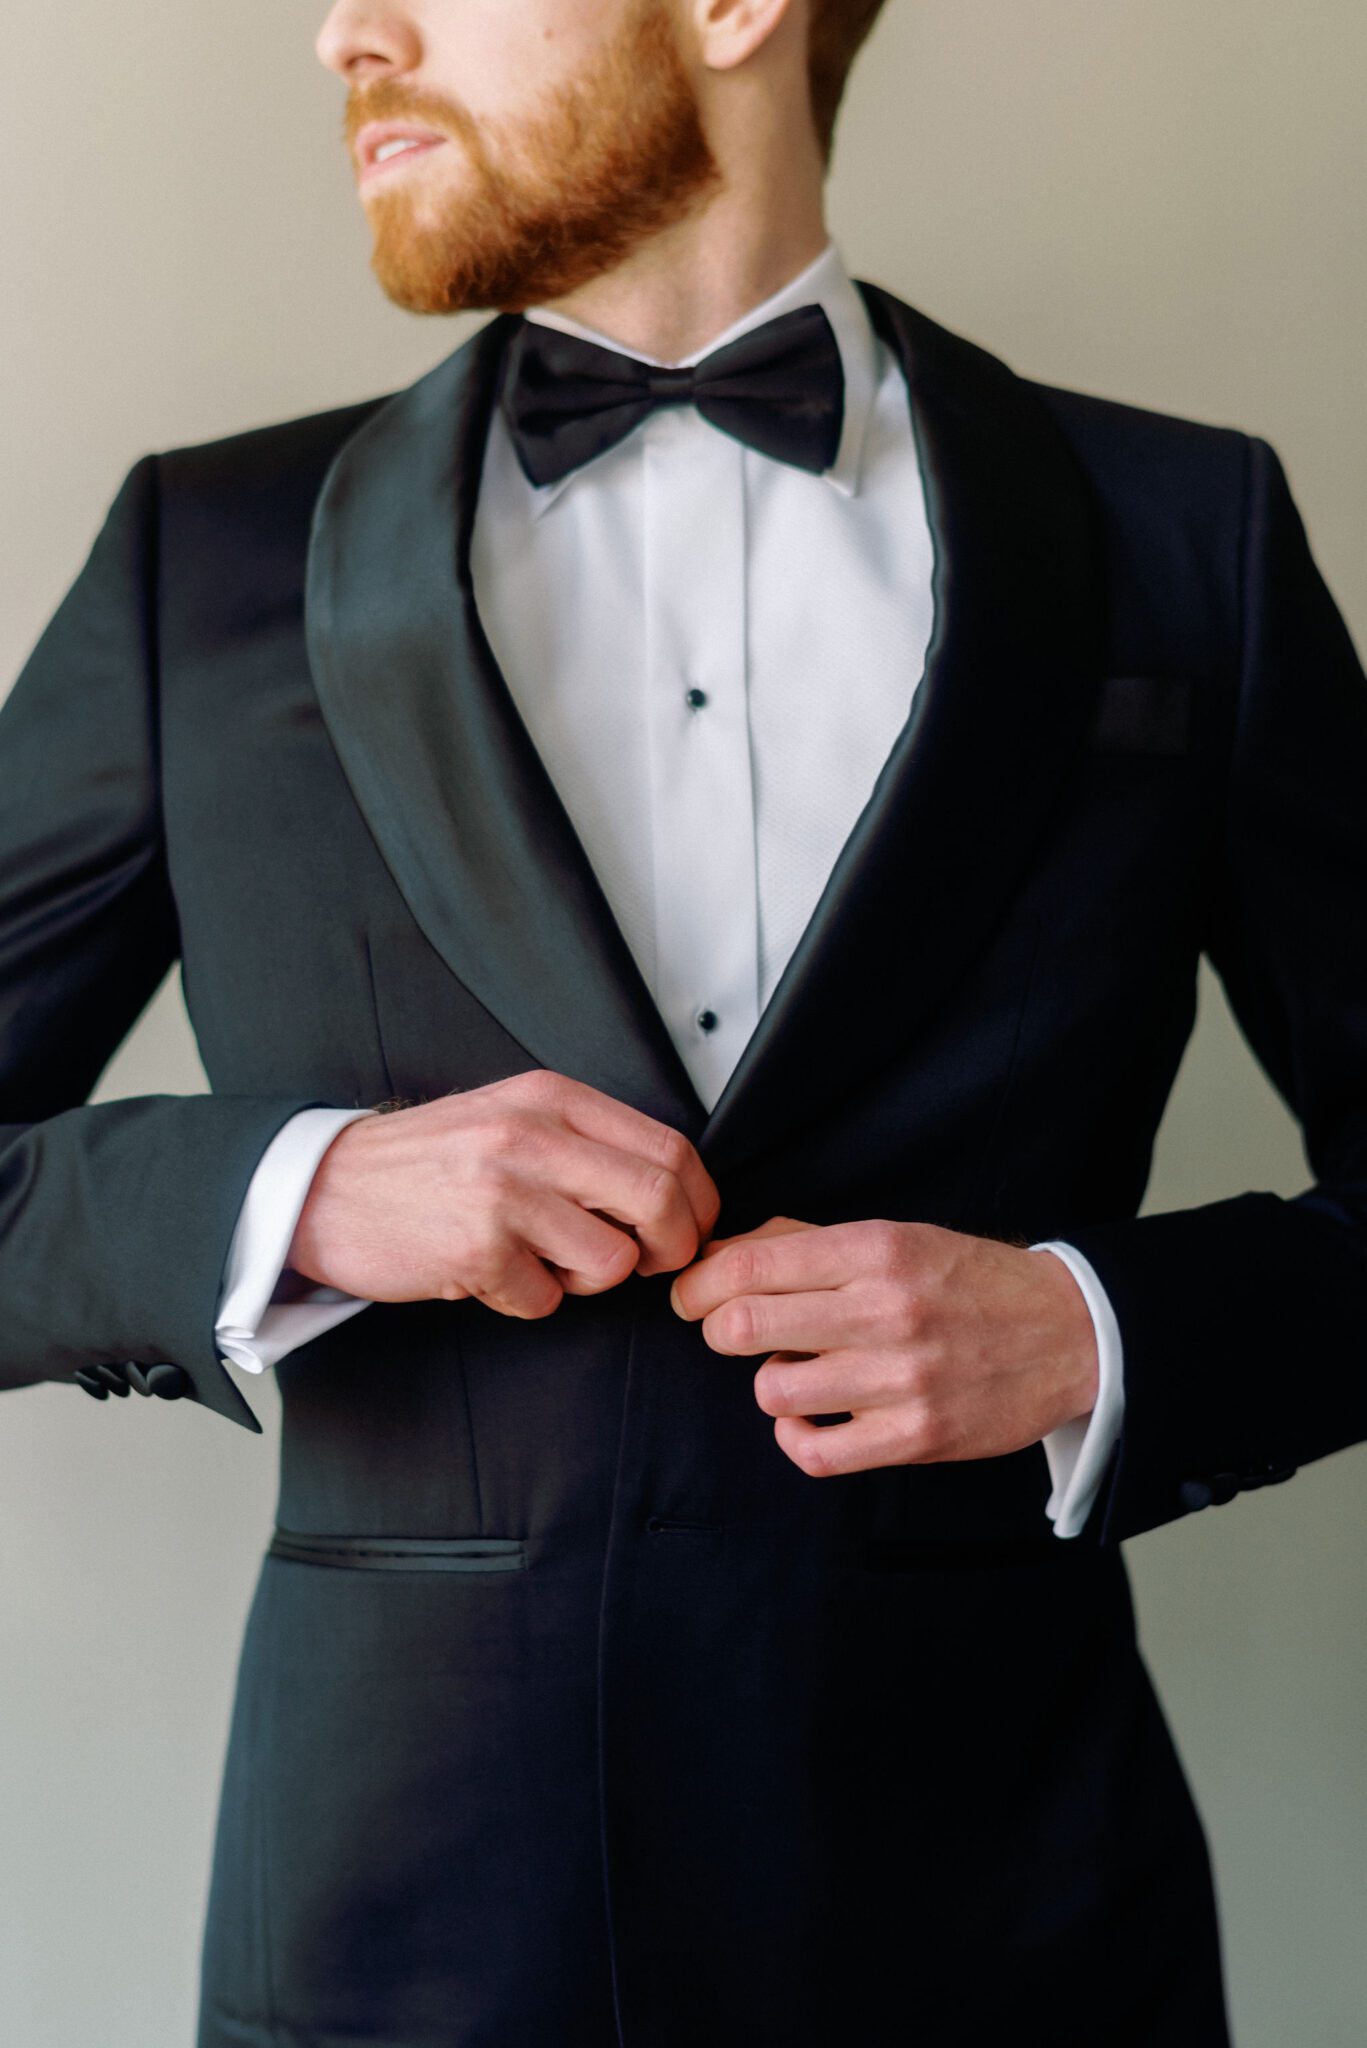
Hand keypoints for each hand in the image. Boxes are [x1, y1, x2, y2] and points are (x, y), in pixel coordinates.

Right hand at [287, 1070, 719, 1317]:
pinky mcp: (477, 1249)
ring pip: (612, 1261)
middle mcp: (532, 1136)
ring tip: (545, 1262)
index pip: (670, 1148)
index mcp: (551, 1098)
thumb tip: (672, 1191)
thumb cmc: (428, 1163)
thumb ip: (585, 1143)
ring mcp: (504, 1192)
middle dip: (673, 1247)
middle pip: (660, 1199)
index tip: (691, 1229)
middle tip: (653, 1265)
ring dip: (590, 1281)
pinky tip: (493, 1273)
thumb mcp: (511, 1119)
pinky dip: (529, 1300)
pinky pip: (545, 1300)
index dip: (699, 1202)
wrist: (326, 1188)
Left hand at [668, 1216, 1098, 1476]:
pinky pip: (814, 1453)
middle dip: (718, 1330)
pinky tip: (812, 1418)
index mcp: (875, 1250)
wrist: (1069, 1333)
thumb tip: (717, 1257)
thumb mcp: (893, 1238)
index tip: (690, 1296)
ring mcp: (901, 1380)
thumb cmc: (967, 1281)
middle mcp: (886, 1311)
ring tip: (798, 1371)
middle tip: (728, 1332)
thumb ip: (804, 1244)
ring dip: (770, 1382)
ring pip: (773, 1392)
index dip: (698, 1284)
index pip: (750, 1266)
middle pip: (744, 1327)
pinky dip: (797, 1438)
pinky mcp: (915, 1438)